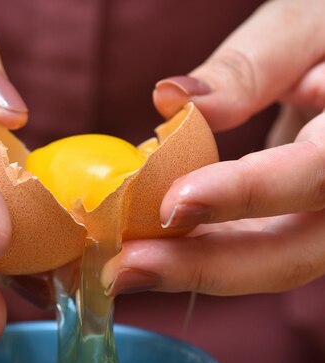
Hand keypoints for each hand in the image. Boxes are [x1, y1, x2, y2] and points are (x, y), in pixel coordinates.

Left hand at [103, 0, 324, 295]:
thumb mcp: (305, 28)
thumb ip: (248, 67)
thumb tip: (173, 99)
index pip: (317, 173)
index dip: (244, 193)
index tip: (173, 204)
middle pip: (289, 253)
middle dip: (201, 266)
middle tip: (125, 269)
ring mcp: (323, 219)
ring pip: (265, 263)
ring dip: (189, 270)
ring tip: (122, 268)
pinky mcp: (295, 222)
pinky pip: (249, 249)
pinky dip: (196, 253)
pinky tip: (146, 250)